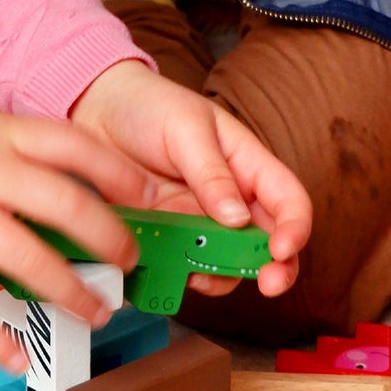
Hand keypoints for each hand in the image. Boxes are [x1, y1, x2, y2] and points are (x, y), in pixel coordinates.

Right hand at [0, 93, 164, 372]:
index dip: (119, 173)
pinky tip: (14, 356)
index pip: (76, 147)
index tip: (146, 195)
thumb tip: (48, 173)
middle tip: (127, 261)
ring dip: (71, 290)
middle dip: (110, 239)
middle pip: (69, 204)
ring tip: (96, 310)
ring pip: (31, 258)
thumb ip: (4, 146)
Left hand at [69, 61, 311, 299]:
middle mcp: (230, 199)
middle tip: (267, 285)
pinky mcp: (167, 235)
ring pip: (228, 263)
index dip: (295, 228)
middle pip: (268, 242)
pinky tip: (169, 272)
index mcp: (247, 165)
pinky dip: (181, 276)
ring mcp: (198, 221)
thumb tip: (237, 218)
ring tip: (202, 276)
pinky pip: (183, 265)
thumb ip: (211, 172)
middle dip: (275, 268)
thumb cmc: (148, 106)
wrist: (95, 109)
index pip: (288, 200)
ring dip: (224, 276)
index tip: (281, 250)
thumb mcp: (184, 128)